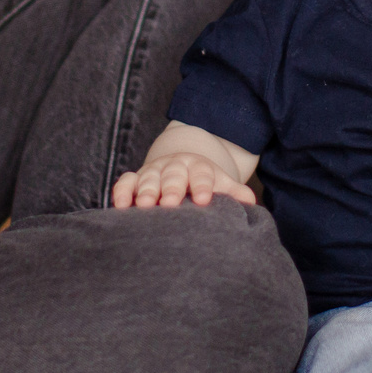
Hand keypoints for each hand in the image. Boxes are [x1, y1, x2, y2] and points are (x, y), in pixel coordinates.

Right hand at [110, 152, 255, 208]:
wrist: (181, 165)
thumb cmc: (202, 183)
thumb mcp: (219, 183)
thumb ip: (234, 192)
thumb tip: (251, 202)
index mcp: (199, 167)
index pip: (202, 174)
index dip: (203, 186)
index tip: (204, 200)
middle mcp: (175, 167)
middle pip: (173, 175)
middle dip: (172, 188)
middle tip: (170, 203)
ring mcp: (153, 171)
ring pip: (148, 178)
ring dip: (146, 191)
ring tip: (145, 206)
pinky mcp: (135, 178)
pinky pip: (125, 182)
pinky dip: (122, 191)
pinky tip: (120, 206)